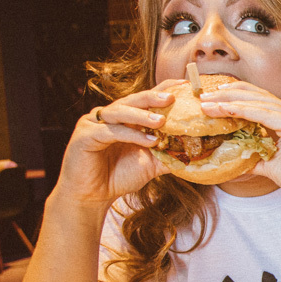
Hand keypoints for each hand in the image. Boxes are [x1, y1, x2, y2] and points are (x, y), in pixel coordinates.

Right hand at [51, 81, 179, 207]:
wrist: (92, 196)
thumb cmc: (118, 177)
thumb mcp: (150, 164)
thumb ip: (168, 155)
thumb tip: (196, 153)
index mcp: (124, 118)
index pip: (144, 99)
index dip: (162, 89)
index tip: (183, 85)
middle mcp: (108, 116)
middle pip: (132, 100)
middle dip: (152, 97)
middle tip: (171, 98)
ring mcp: (94, 123)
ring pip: (120, 112)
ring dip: (142, 115)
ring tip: (162, 121)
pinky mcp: (84, 135)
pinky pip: (111, 131)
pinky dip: (131, 135)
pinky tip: (148, 141)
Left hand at [199, 82, 280, 202]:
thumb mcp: (272, 166)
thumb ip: (256, 160)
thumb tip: (236, 164)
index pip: (261, 100)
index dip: (237, 95)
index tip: (215, 96)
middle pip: (257, 95)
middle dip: (228, 93)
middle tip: (204, 95)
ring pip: (258, 102)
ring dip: (230, 101)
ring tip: (208, 102)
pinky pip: (265, 114)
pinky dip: (243, 110)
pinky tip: (225, 110)